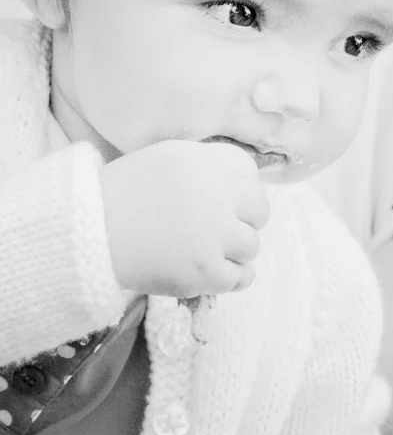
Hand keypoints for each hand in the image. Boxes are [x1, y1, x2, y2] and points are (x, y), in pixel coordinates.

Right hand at [99, 140, 269, 297]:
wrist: (90, 233)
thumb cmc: (126, 193)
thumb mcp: (168, 157)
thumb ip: (208, 163)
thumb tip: (246, 179)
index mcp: (205, 162)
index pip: (250, 173)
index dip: (240, 188)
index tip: (225, 199)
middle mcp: (215, 195)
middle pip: (260, 209)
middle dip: (243, 219)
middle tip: (219, 228)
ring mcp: (213, 235)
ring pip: (251, 246)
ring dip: (234, 250)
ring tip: (206, 250)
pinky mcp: (205, 271)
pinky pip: (242, 277)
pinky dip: (232, 276)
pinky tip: (214, 270)